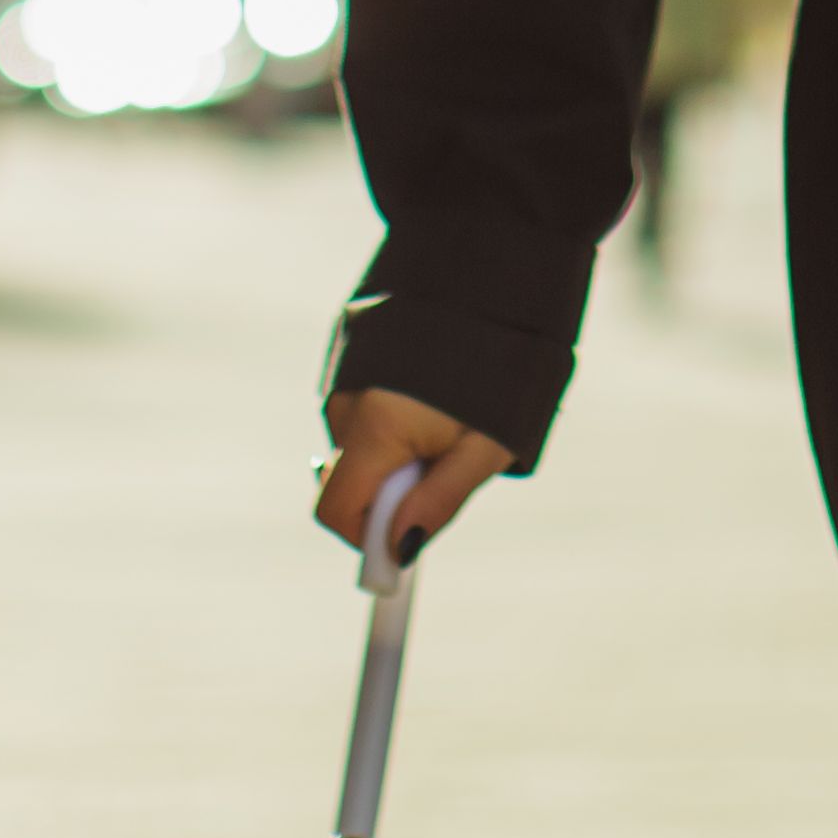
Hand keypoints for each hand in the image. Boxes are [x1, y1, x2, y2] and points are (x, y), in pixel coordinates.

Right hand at [314, 387, 516, 563]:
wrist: (493, 288)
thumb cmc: (501, 375)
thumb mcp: (484, 449)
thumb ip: (439, 500)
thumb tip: (401, 549)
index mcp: (375, 425)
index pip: (335, 510)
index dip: (365, 539)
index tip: (401, 547)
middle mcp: (346, 405)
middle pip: (350, 484)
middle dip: (389, 495)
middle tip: (443, 469)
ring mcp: (343, 383)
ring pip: (358, 454)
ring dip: (392, 460)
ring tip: (444, 426)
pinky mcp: (350, 368)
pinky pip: (361, 423)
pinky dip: (388, 431)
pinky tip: (428, 406)